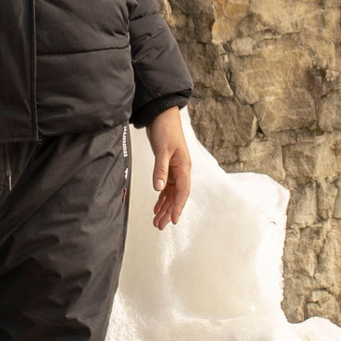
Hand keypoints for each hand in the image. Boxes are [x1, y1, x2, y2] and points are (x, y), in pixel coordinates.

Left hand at [145, 108, 191, 229]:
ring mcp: (175, 169)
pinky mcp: (167, 167)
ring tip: (157, 220)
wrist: (162, 115)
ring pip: (170, 193)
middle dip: (169, 211)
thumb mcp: (162, 150)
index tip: (173, 220)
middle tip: (160, 225)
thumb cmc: (166, 129)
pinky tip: (156, 207)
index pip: (182, 192)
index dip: (177, 207)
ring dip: (164, 207)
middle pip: (176, 196)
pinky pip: (166, 187)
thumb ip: (160, 170)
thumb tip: (158, 188)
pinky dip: (161, 197)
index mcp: (184, 167)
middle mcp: (181, 170)